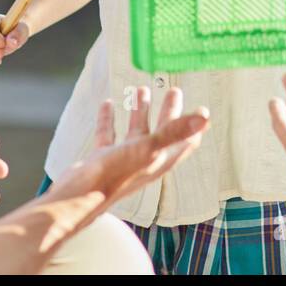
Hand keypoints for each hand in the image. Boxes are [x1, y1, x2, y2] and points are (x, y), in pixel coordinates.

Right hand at [47, 86, 208, 208]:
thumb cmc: (117, 174)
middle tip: (174, 91)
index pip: (185, 142)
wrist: (79, 195)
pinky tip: (108, 104)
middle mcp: (145, 161)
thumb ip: (176, 131)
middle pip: (163, 132)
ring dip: (140, 112)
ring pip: (136, 131)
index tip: (203, 110)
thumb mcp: (149, 147)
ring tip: (141, 89)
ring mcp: (123, 160)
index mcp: (161, 160)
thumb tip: (205, 116)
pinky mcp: (103, 158)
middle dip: (169, 111)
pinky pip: (108, 134)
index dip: (194, 127)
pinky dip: (109, 118)